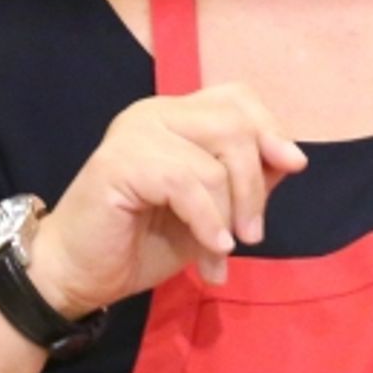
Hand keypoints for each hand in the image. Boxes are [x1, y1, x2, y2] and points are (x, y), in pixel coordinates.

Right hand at [32, 84, 307, 312]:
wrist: (79, 275)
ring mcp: (134, 133)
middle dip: (253, 185)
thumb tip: (292, 158)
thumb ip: (246, 180)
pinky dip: (208, 222)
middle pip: (234, 125)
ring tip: (222, 254)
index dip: (270, 127)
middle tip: (252, 234)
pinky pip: (186, 184)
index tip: (294, 166)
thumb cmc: (142, 242)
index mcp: (176, 116)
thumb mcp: (213, 211)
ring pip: (214, 161)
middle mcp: (155, 113)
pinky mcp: (118, 162)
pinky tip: (212, 252)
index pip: (237, 98)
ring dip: (229, 216)